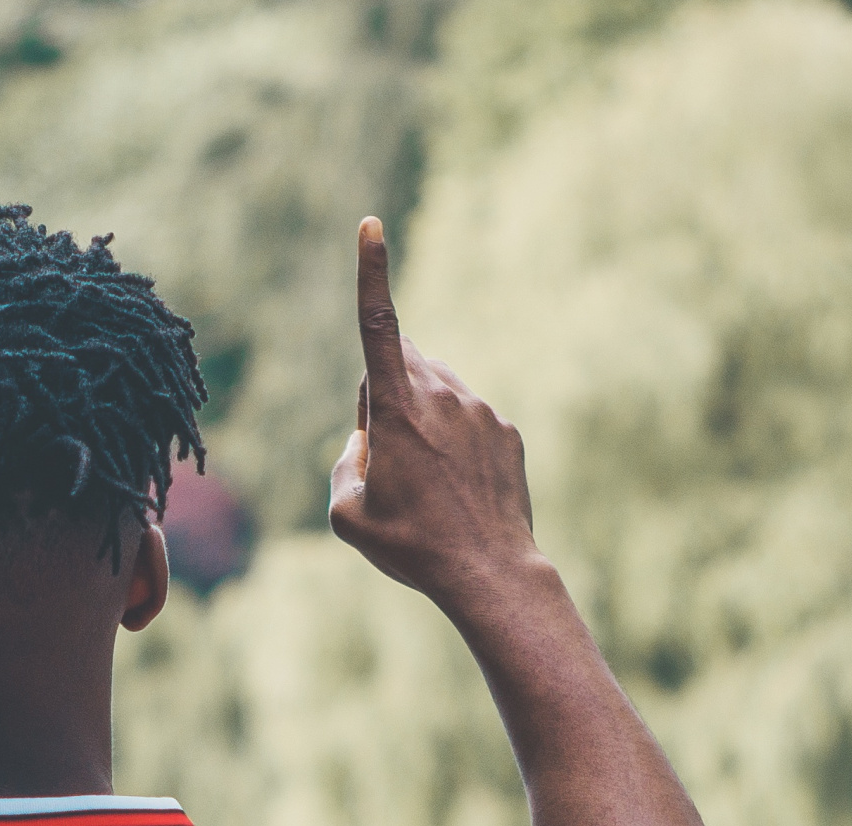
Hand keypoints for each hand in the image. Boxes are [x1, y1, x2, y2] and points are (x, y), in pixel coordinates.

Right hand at [326, 216, 539, 603]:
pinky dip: (453, 443)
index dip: (372, 272)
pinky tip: (457, 490)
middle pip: (401, 364)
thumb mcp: (348, 515)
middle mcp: (443, 396)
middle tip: (384, 455)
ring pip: (436, 392)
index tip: (371, 225)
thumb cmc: (413, 547)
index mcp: (398, 407)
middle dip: (383, 392)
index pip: (378, 324)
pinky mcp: (506, 431)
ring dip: (419, 420)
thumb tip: (363, 439)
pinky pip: (468, 420)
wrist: (490, 574)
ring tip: (425, 484)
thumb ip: (345, 463)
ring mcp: (480, 411)